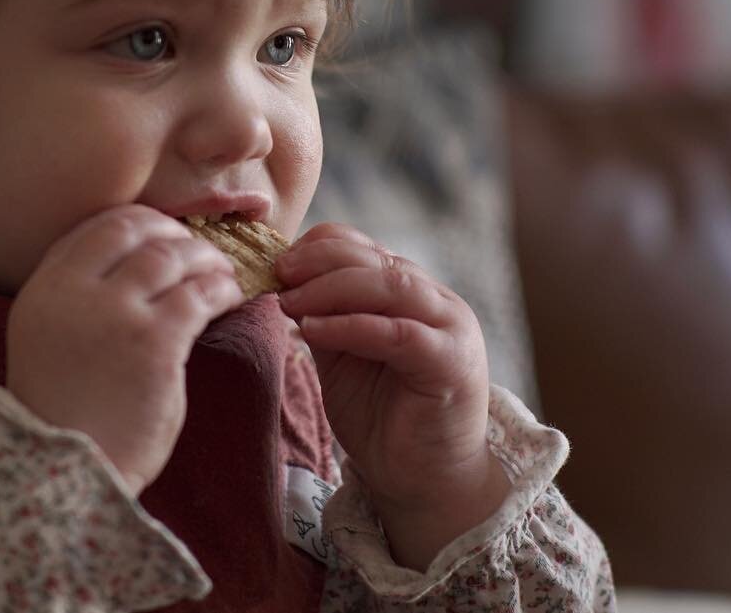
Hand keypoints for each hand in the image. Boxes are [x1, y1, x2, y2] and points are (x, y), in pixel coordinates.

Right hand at [6, 205, 243, 495]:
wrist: (65, 474)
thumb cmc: (64, 416)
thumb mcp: (45, 342)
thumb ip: (75, 301)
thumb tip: (132, 267)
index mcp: (42, 291)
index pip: (94, 229)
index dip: (138, 224)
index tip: (162, 235)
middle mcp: (74, 293)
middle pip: (134, 230)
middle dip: (173, 232)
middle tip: (197, 249)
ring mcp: (115, 314)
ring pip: (171, 256)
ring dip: (205, 257)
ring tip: (222, 272)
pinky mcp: (155, 342)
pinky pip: (199, 295)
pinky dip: (222, 288)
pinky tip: (232, 295)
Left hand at [276, 222, 509, 569]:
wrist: (421, 482)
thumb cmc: (382, 419)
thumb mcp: (342, 358)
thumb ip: (323, 318)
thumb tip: (284, 284)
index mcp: (412, 293)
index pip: (365, 248)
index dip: (319, 247)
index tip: (276, 261)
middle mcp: (437, 303)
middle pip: (376, 261)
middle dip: (319, 262)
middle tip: (278, 274)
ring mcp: (451, 330)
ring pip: (391, 286)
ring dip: (331, 288)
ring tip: (289, 301)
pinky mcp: (453, 364)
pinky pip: (399, 333)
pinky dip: (353, 326)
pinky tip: (313, 330)